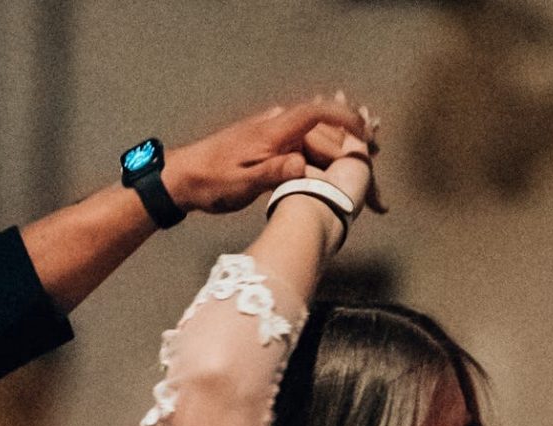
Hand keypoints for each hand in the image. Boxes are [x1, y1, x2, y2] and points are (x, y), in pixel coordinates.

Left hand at [164, 94, 370, 215]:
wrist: (181, 178)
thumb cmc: (210, 182)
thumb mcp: (241, 183)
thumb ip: (273, 173)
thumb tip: (302, 168)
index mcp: (274, 131)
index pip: (317, 114)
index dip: (345, 120)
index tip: (366, 133)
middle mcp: (275, 126)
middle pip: (322, 131)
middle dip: (350, 145)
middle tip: (372, 164)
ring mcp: (271, 133)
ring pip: (313, 137)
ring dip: (337, 149)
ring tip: (363, 164)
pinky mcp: (266, 144)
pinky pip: (301, 142)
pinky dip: (319, 151)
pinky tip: (331, 164)